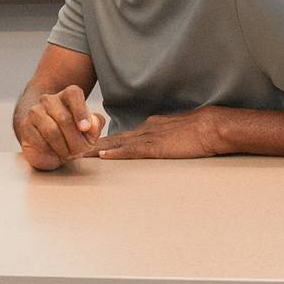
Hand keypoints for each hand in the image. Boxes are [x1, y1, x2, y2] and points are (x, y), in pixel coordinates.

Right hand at [15, 84, 107, 170]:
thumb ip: (96, 125)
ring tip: (67, 154)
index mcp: (68, 95)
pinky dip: (49, 150)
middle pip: (64, 118)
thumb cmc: (72, 135)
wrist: (47, 145)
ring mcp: (35, 111)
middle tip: (79, 151)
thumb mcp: (90, 132)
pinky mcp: (25, 125)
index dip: (80, 112)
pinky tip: (53, 151)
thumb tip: (92, 123)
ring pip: (51, 130)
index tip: (84, 129)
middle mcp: (50, 99)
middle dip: (74, 140)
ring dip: (62, 148)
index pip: (74, 94)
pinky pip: (39, 140)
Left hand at [90, 107, 222, 159]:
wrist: (213, 126)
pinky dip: (116, 154)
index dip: (101, 142)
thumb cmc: (200, 131)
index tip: (84, 146)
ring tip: (77, 155)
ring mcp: (149, 138)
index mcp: (149, 127)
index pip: (120, 136)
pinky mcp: (156, 147)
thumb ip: (162, 136)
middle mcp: (144, 130)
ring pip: (116, 144)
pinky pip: (132, 151)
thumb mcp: (176, 132)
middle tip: (70, 149)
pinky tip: (102, 157)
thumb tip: (153, 143)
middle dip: (90, 145)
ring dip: (96, 150)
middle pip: (112, 139)